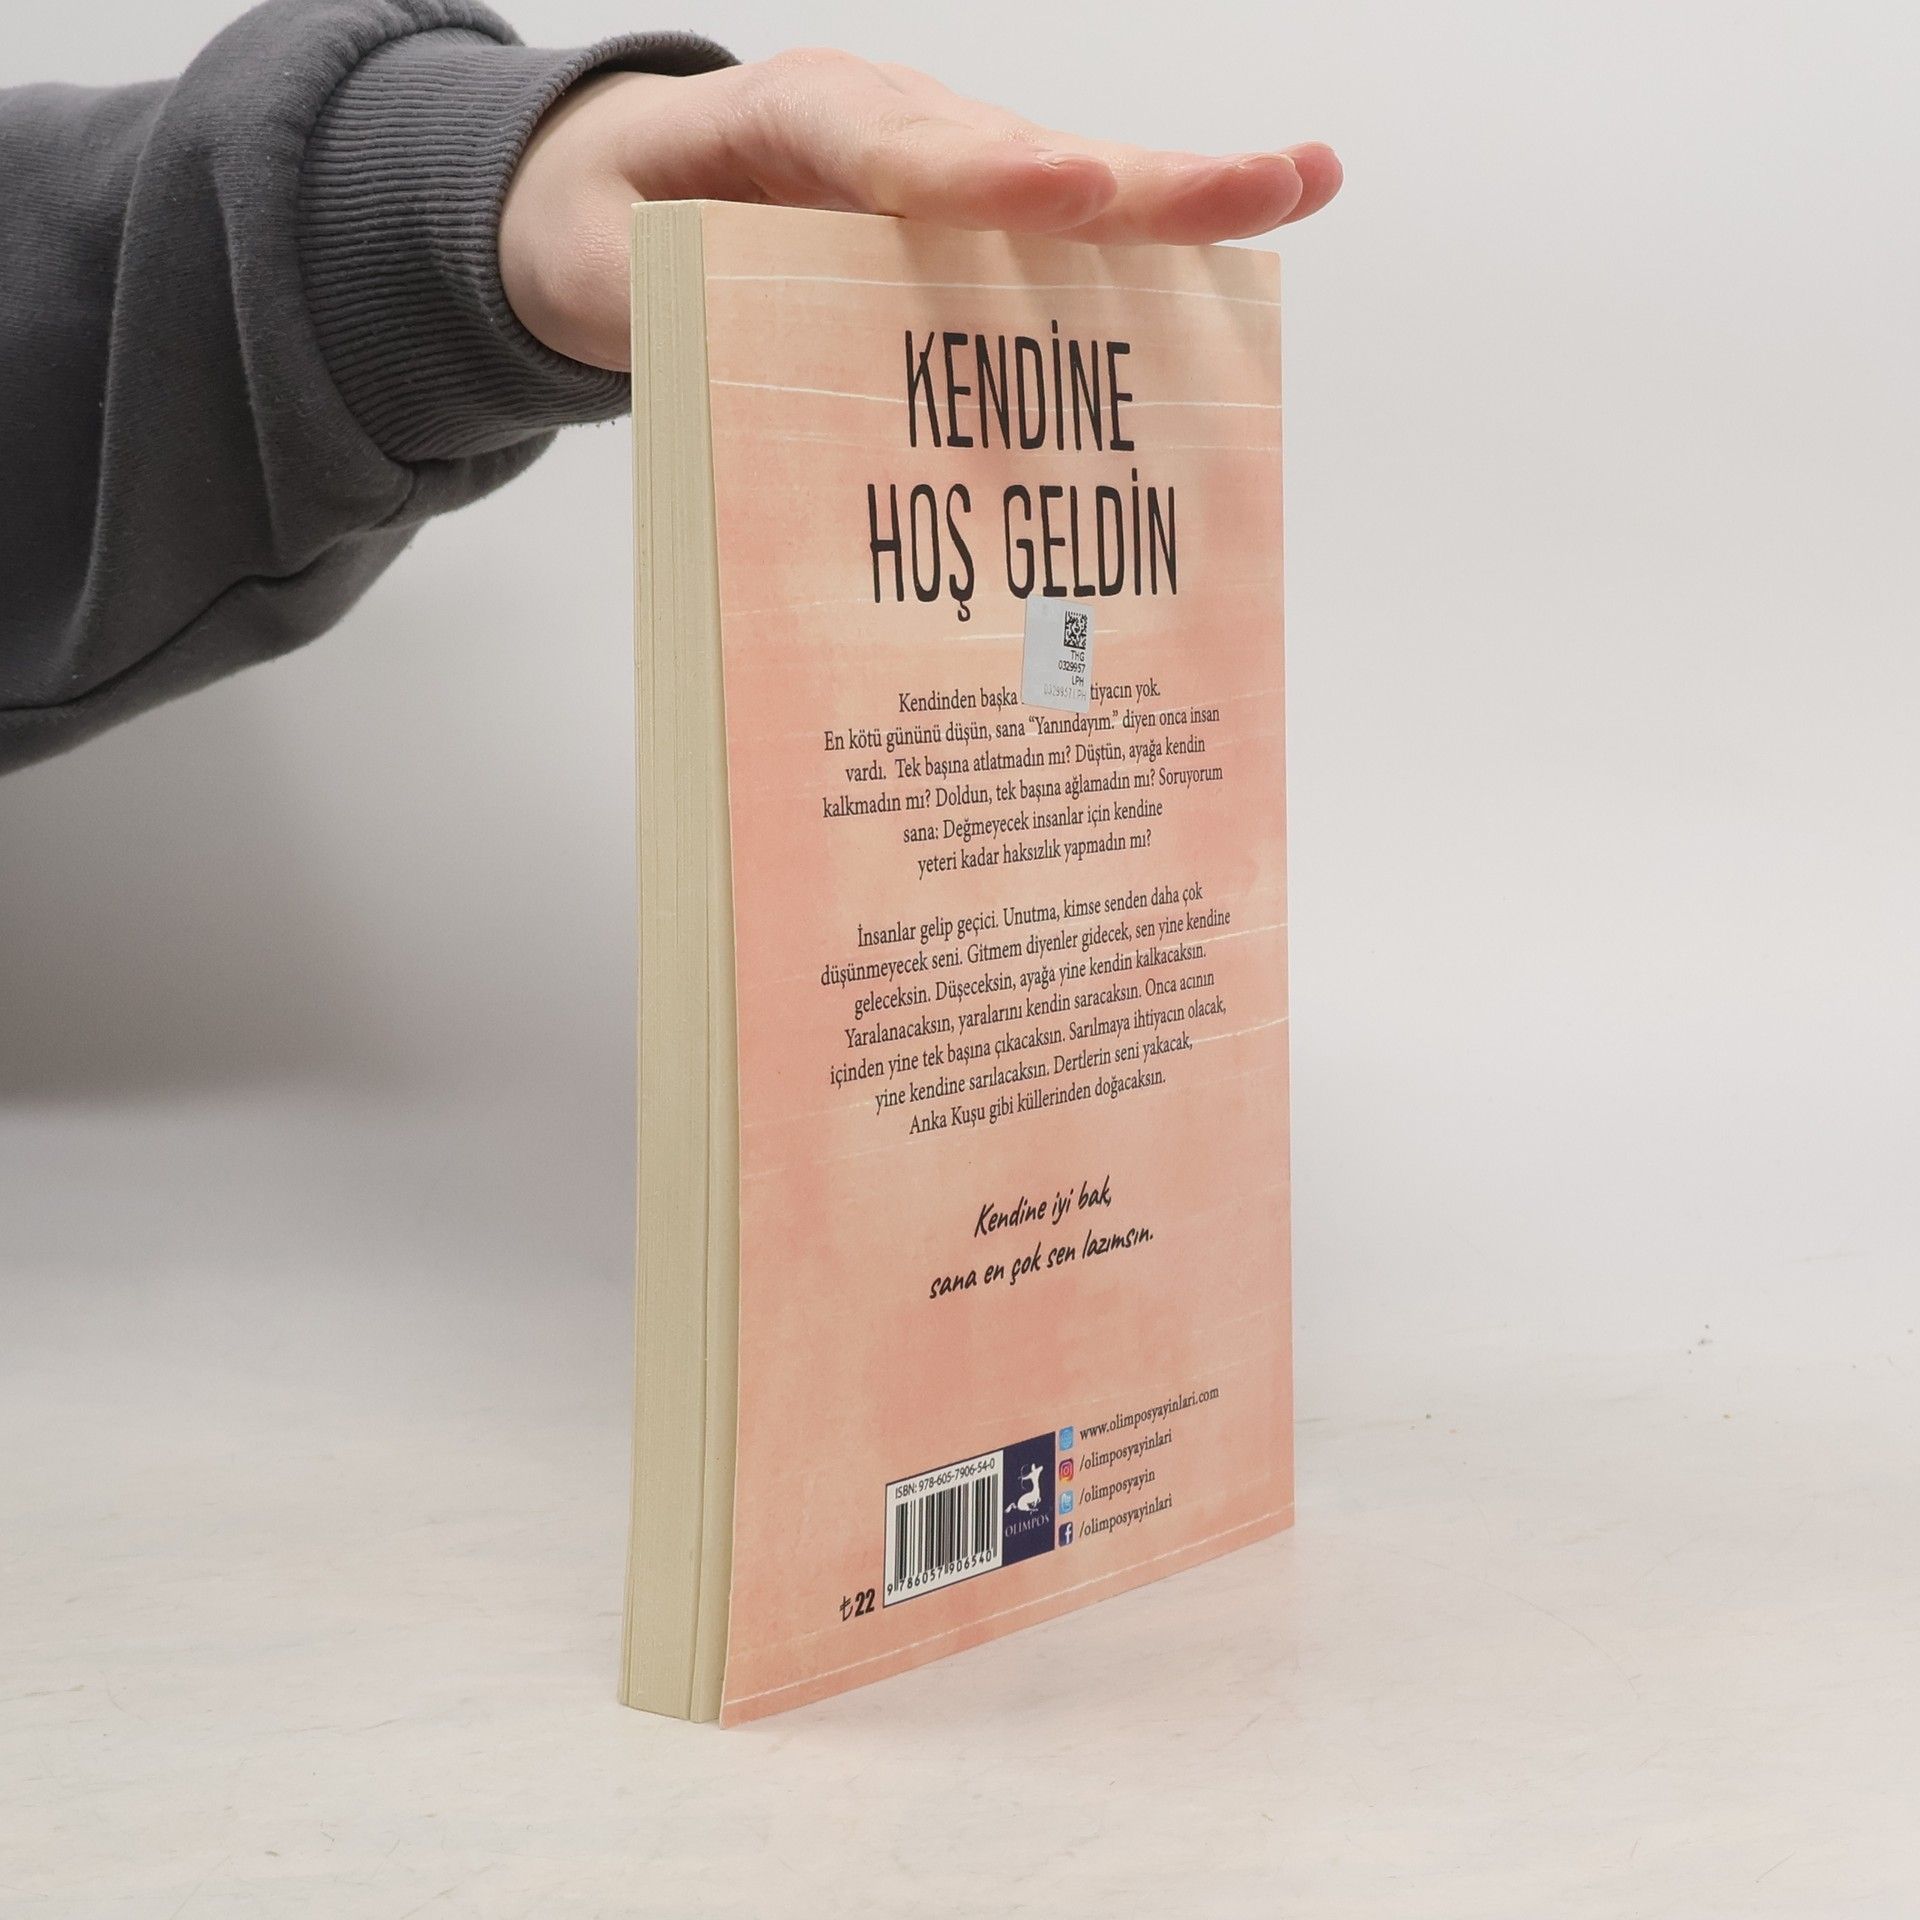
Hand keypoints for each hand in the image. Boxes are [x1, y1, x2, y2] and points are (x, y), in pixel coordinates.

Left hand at [500, 48, 1341, 370]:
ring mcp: (940, 173)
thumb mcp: (594, 271)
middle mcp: (890, 130)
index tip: (1069, 192)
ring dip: (1179, 205)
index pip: (894, 145)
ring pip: (1068, 189)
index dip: (983, 173)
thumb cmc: (606, 230)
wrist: (613, 195)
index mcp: (791, 120)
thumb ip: (651, 308)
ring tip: (1300, 188)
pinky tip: (1235, 273)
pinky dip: (1142, 262)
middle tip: (1271, 178)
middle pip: (1027, 153)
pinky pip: (1058, 244)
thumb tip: (749, 373)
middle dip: (1146, 176)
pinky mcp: (964, 225)